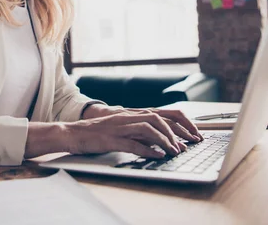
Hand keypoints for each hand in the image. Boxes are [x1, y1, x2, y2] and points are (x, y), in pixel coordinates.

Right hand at [64, 112, 183, 158]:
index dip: (182, 122)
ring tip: (174, 152)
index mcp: (133, 113)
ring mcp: (120, 127)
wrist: (73, 132)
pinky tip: (157, 155)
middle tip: (189, 144)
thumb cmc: (98, 133)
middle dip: (178, 131)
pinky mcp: (112, 139)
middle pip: (160, 118)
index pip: (165, 113)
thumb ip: (140, 132)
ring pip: (149, 128)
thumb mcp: (123, 128)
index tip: (194, 134)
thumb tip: (160, 142)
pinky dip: (148, 150)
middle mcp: (129, 116)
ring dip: (165, 140)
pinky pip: (133, 143)